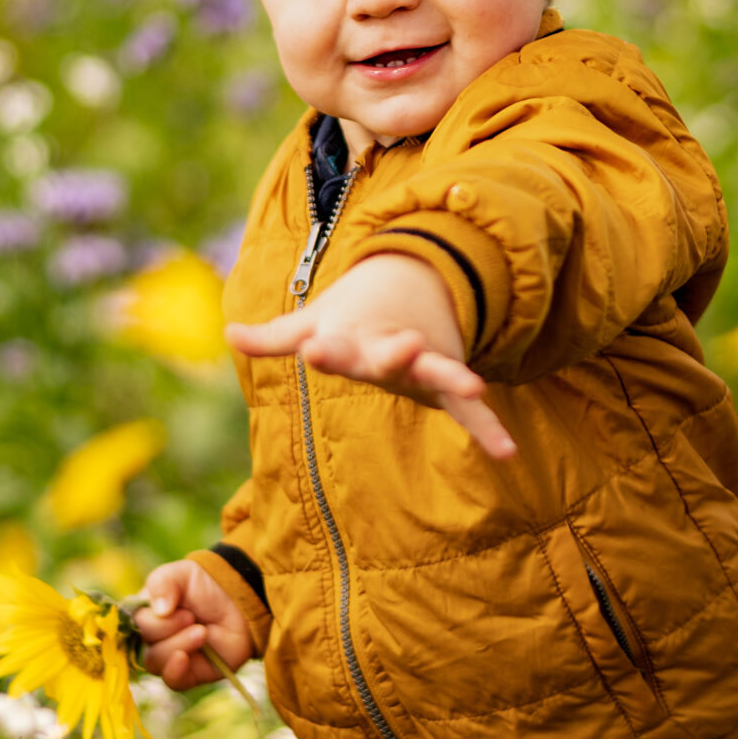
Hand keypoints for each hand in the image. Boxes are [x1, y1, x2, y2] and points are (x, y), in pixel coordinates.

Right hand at [136, 558, 255, 688]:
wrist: (240, 602)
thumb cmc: (205, 587)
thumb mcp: (182, 573)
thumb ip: (163, 582)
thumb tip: (158, 609)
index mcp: (143, 614)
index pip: (130, 623)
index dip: (149, 619)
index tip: (170, 608)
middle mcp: (151, 638)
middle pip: (142, 642)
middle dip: (167, 628)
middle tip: (191, 616)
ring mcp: (168, 657)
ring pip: (156, 661)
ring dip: (179, 644)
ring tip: (202, 631)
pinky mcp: (189, 673)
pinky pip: (172, 681)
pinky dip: (174, 671)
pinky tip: (184, 658)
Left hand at [227, 252, 516, 460]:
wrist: (414, 284)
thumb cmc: (351, 314)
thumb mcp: (312, 322)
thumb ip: (274, 337)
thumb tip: (230, 334)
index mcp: (351, 339)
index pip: (334, 345)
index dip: (324, 349)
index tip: (314, 350)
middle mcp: (389, 349)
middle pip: (390, 354)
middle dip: (396, 352)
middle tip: (405, 346)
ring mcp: (421, 364)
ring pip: (438, 371)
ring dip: (453, 377)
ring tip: (474, 387)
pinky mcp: (444, 382)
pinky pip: (468, 410)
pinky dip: (488, 430)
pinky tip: (507, 454)